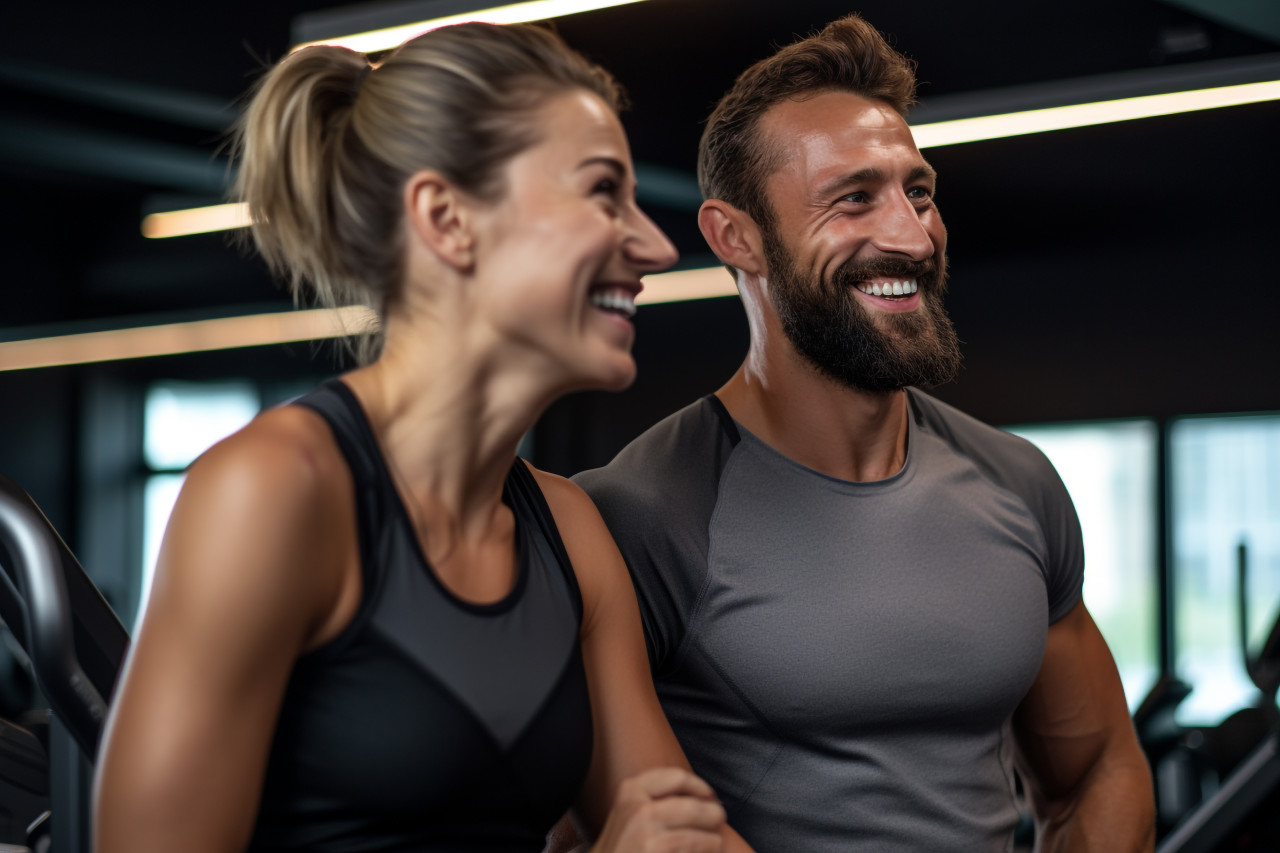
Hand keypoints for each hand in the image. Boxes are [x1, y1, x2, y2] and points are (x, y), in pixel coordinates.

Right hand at [589, 767, 725, 852]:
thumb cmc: (622, 844)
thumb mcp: (628, 809)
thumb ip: (655, 795)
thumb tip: (702, 795)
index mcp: (632, 790)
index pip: (677, 777)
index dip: (700, 785)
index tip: (710, 795)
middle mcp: (640, 810)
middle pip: (695, 807)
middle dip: (714, 815)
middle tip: (718, 820)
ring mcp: (649, 835)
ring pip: (702, 835)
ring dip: (714, 841)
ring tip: (714, 843)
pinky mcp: (659, 852)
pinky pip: (697, 850)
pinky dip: (706, 852)